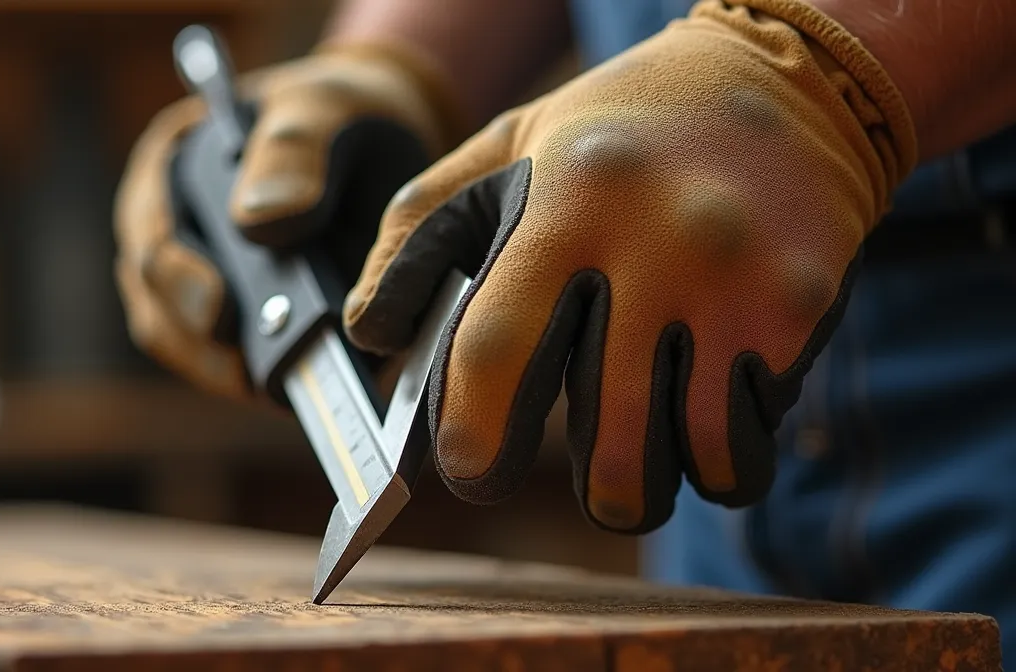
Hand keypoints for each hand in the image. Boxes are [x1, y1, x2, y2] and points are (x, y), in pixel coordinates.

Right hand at [115, 43, 459, 396]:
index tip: (221, 311)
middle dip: (208, 345)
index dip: (179, 281)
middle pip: (163, 308)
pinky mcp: (243, 329)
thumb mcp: (324, 109)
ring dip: (236, 375)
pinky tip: (310, 391)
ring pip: (195, 350)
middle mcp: (169, 236)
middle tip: (260, 374)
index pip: (151, 238)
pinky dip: (268, 383)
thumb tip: (259, 223)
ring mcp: (201, 288)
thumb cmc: (341, 115)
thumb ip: (293, 151)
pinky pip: (240, 370)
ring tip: (289, 393)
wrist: (386, 144)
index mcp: (168, 172)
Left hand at [344, 0, 916, 532]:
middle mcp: (658, 245)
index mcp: (565, 202)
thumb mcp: (505, 146)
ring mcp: (738, 284)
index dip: (471, 435)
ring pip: (689, 457)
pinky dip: (720, 449)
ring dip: (659, 479)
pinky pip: (748, 435)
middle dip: (591, 489)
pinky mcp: (800, 313)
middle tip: (586, 483)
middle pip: (609, 432)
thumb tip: (370, 335)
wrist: (790, 84)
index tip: (468, 471)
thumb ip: (416, 231)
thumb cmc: (619, 131)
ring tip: (646, 448)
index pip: (496, 351)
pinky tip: (704, 405)